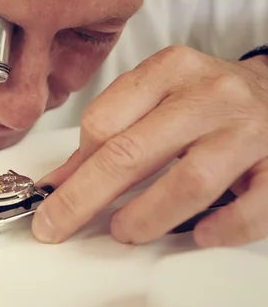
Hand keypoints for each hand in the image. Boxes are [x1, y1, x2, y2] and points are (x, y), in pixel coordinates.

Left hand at [32, 45, 267, 247]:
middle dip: (83, 198)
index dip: (76, 166)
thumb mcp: (157, 99)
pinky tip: (201, 235)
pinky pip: (253, 206)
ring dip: (146, 216)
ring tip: (125, 231)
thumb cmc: (208, 101)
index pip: (103, 121)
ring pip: (189, 181)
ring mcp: (248, 129)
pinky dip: (224, 227)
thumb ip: (110, 135)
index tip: (59, 193)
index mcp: (169, 71)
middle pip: (131, 152)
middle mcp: (209, 96)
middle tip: (57, 225)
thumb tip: (58, 184)